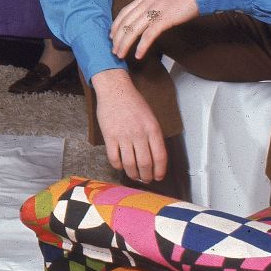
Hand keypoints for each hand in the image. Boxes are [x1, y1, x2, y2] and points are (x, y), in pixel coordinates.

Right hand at [90, 68, 169, 182]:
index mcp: (153, 129)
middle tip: (146, 180)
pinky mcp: (109, 137)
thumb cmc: (134, 103)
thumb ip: (153, 136)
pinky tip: (121, 166)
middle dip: (146, 176)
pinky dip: (118, 166)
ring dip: (133, 174)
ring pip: (130, 164)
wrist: (115, 91)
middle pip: (145, 164)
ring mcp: (123, 136)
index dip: (160, 171)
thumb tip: (153, 156)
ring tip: (134, 176)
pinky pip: (114, 158)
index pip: (160, 157)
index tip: (159, 177)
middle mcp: (139, 134)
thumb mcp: (150, 117)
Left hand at [109, 0, 197, 59]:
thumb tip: (149, 16)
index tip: (111, 35)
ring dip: (124, 44)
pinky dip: (142, 46)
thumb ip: (154, 4)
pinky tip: (139, 55)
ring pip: (132, 30)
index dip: (116, 25)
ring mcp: (155, 10)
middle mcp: (147, 2)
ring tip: (120, 54)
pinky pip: (148, 35)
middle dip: (117, 38)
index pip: (124, 12)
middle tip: (113, 50)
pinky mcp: (165, 18)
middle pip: (125, 22)